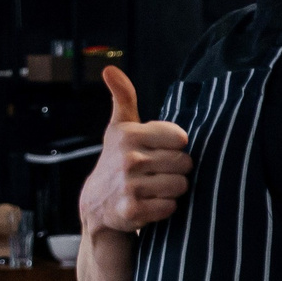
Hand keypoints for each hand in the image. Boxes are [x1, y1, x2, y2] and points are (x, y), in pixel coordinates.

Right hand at [78, 68, 191, 234]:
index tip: (159, 151)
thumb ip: (123, 97)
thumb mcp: (119, 127)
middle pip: (185, 163)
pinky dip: (165, 208)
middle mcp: (128, 159)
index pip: (180, 138)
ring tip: (155, 187)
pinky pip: (170, 207)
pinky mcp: (132, 211)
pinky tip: (150, 203)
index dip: (175, 147)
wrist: (97, 203)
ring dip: (172, 189)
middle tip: (158, 172)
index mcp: (129, 135)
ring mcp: (129, 185)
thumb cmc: (117, 159)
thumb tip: (110, 69)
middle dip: (176, 169)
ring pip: (181, 185)